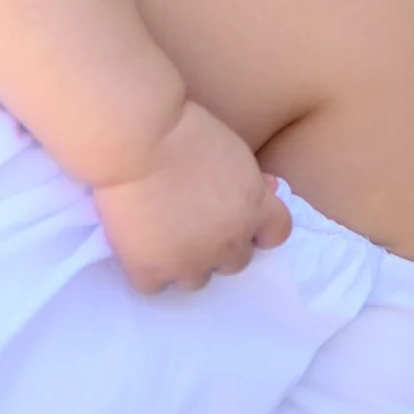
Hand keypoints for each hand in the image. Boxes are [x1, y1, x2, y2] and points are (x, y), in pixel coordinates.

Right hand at [92, 101, 290, 292]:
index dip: (257, 226)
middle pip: (236, 261)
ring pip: (196, 280)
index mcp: (254, 208)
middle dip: (218, 244)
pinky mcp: (151, 270)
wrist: (138, 138)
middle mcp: (230, 242)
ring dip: (184, 262)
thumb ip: (250, 179)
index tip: (238, 215)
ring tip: (162, 234)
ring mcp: (190, 261)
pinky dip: (145, 269)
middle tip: (192, 219)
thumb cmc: (182, 127)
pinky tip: (136, 245)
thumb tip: (267, 188)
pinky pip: (153, 286)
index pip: (276, 233)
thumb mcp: (232, 148)